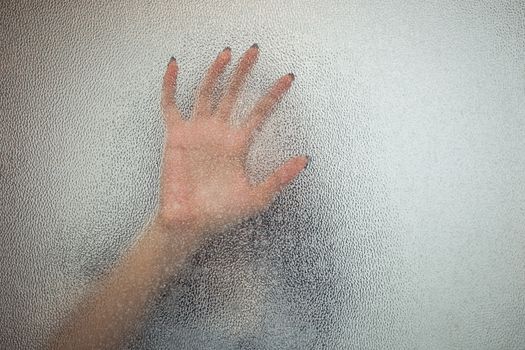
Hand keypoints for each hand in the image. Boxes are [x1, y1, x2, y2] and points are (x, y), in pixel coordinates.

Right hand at [154, 44, 308, 236]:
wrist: (189, 222)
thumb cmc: (222, 213)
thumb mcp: (256, 197)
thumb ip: (280, 178)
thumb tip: (305, 159)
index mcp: (239, 144)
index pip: (260, 112)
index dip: (274, 94)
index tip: (289, 78)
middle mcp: (219, 133)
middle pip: (234, 94)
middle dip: (244, 73)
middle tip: (255, 51)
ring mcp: (197, 131)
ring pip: (207, 93)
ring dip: (215, 72)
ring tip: (227, 53)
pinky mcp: (176, 135)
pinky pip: (170, 105)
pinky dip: (170, 85)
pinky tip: (175, 64)